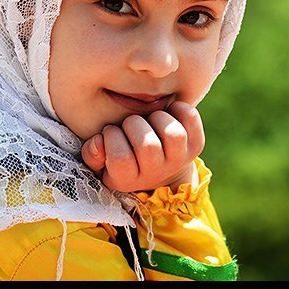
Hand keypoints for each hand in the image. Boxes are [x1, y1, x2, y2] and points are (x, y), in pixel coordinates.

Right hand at [81, 101, 203, 192]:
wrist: (157, 166)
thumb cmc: (123, 156)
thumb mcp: (101, 162)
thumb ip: (92, 154)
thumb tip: (98, 142)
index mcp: (129, 179)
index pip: (120, 159)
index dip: (112, 138)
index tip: (110, 131)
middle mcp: (156, 173)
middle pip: (148, 146)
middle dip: (133, 124)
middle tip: (129, 123)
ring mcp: (179, 160)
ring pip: (173, 134)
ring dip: (157, 117)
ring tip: (149, 118)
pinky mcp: (195, 145)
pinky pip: (191, 119)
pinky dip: (179, 108)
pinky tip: (167, 111)